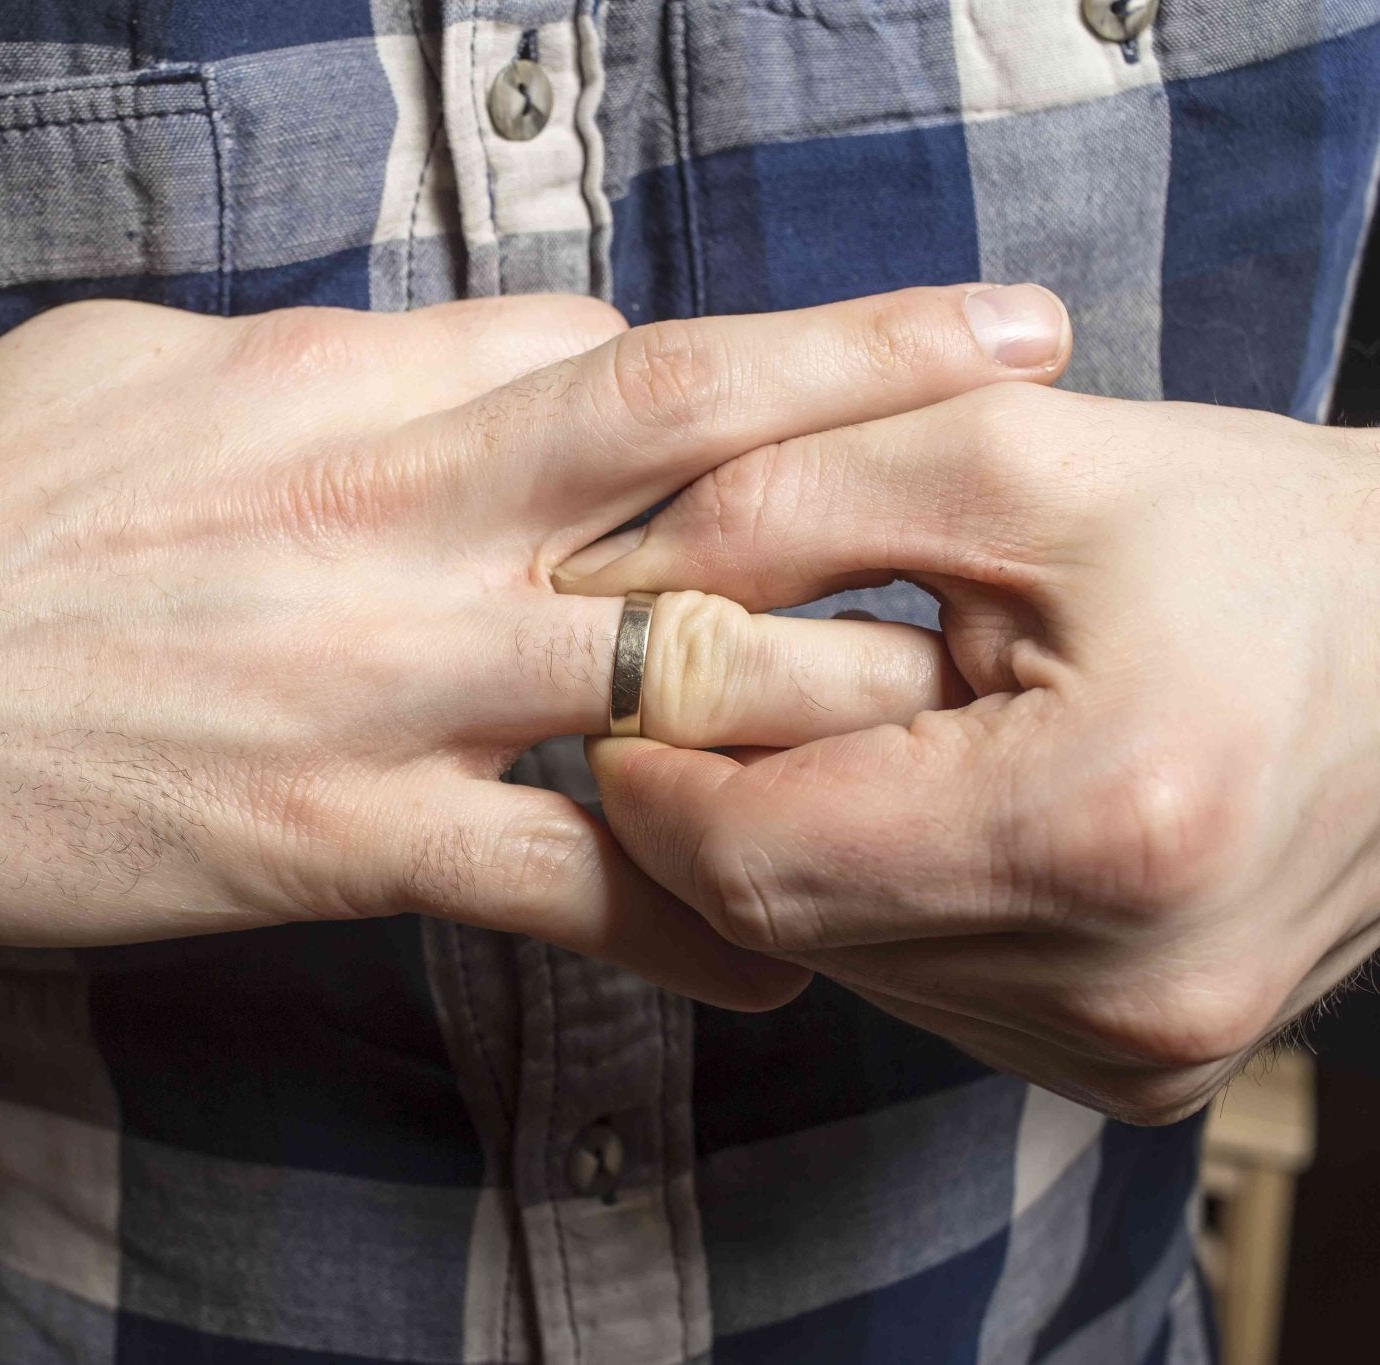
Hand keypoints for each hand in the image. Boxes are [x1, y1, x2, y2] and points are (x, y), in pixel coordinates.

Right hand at [0, 286, 1062, 1005]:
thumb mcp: (135, 362)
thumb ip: (313, 357)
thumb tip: (431, 345)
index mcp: (333, 379)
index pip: (588, 345)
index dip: (720, 370)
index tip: (818, 389)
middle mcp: (382, 505)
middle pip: (679, 426)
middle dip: (873, 390)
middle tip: (1029, 375)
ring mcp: (368, 674)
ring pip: (661, 663)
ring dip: (832, 679)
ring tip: (969, 700)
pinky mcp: (323, 835)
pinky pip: (559, 885)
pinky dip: (687, 924)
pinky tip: (778, 963)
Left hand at [568, 369, 1379, 1117]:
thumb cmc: (1253, 536)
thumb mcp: (1017, 456)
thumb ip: (787, 501)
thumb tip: (604, 583)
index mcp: (1101, 829)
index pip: (750, 855)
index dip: (650, 768)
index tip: (628, 680)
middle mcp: (1128, 988)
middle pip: (783, 920)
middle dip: (719, 797)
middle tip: (728, 681)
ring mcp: (1139, 1049)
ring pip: (841, 960)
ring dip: (808, 843)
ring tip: (882, 720)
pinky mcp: (1138, 1068)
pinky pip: (925, 985)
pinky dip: (890, 891)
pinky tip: (950, 792)